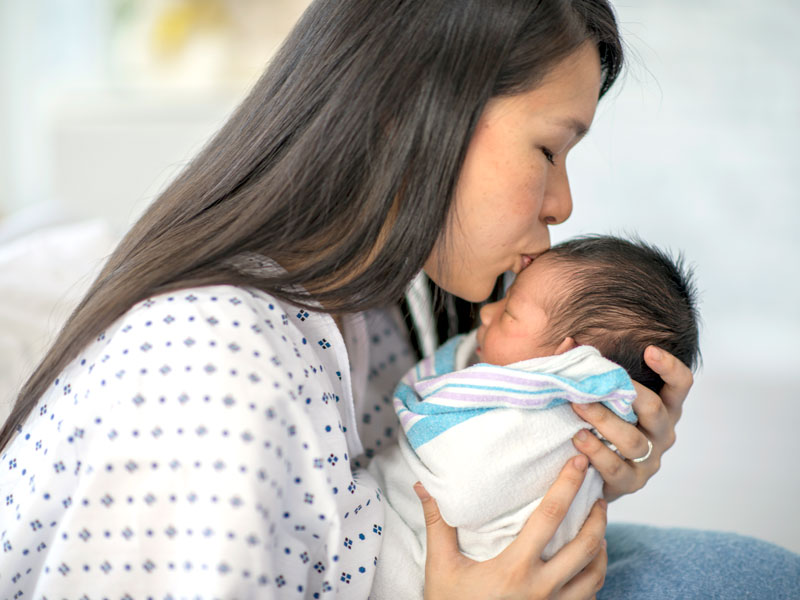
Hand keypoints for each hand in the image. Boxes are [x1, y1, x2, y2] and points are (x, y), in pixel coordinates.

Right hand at [416, 455, 607, 599]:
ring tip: (598, 525)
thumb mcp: (440, 567)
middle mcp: (542, 588)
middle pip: (586, 544)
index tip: (577, 463)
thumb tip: (423, 486)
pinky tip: (589, 562)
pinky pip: (589, 596)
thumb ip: (437, 524)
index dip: (566, 485)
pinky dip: (595, 574)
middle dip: (599, 515)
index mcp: (514, 568)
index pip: (550, 517)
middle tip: (598, 493)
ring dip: (602, 545)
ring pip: (595, 573)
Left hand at [571, 346, 692, 501]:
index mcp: (661, 409)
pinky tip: (577, 438)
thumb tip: (570, 342)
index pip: (680, 385)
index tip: (649, 350)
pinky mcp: (630, 482)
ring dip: (603, 420)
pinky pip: (615, 467)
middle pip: (655, 409)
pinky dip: (595, 452)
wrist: (588, 474)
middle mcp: (662, 433)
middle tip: (594, 381)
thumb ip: (586, 372)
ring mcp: (649, 460)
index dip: (670, 367)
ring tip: (578, 406)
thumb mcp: (598, 398)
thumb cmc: (596, 425)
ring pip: (632, 440)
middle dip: (625, 392)